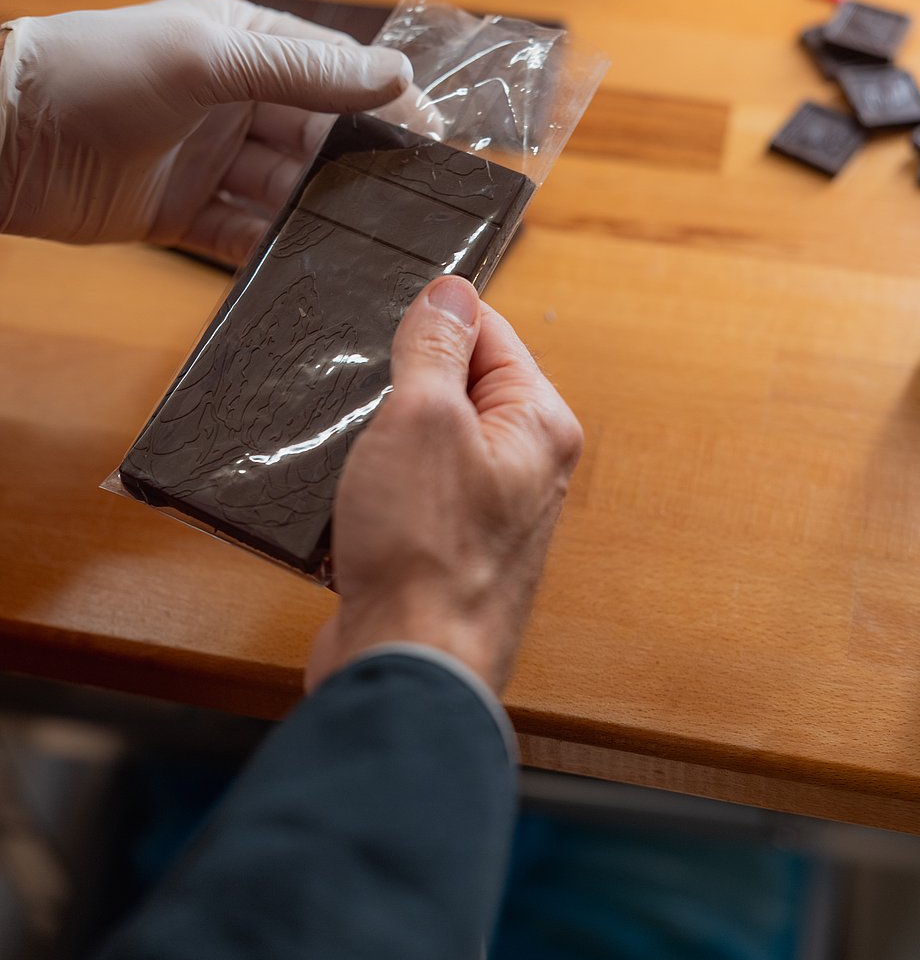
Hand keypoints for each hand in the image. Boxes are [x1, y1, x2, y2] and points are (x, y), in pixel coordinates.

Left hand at [0, 0, 414, 263]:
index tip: (436, 135)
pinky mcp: (184, 215)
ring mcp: (210, 160)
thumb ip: (302, 71)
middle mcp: (234, 101)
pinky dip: (276, 249)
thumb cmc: (100, 71)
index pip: (333, 70)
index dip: (383, 99)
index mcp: (244, 46)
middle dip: (358, 167)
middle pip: (317, 137)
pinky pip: (245, 234)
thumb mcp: (208, 58)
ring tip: (372, 241)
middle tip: (411, 202)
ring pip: (287, 190)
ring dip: (322, 212)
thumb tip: (395, 74)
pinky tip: (312, 266)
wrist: (3, 138)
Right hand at [306, 276, 582, 696]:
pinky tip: (341, 491)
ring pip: (424, 442)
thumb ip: (435, 347)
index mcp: (538, 424)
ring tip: (346, 440)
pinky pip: (405, 493)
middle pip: (455, 387)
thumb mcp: (422, 418)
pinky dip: (372, 485)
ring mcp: (485, 513)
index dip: (431, 321)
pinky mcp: (443, 551)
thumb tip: (450, 292)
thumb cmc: (426, 550)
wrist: (406, 667)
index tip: (384, 319)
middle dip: (401, 381)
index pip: (489, 333)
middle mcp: (525, 467)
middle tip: (357, 383)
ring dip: (380, 437)